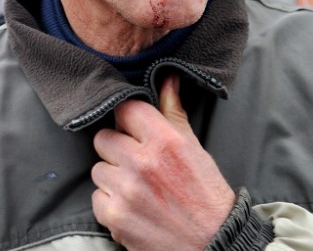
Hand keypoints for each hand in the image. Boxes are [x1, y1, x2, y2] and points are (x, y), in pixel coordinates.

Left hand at [91, 74, 235, 249]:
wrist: (216, 245)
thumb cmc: (206, 195)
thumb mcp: (194, 149)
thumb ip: (173, 113)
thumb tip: (168, 78)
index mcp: (165, 141)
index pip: (125, 109)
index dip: (127, 120)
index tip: (133, 130)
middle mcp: (142, 163)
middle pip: (103, 139)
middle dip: (117, 151)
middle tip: (137, 165)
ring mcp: (126, 191)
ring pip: (98, 170)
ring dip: (113, 179)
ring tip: (138, 190)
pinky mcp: (114, 217)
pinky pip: (96, 199)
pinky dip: (111, 205)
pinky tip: (133, 209)